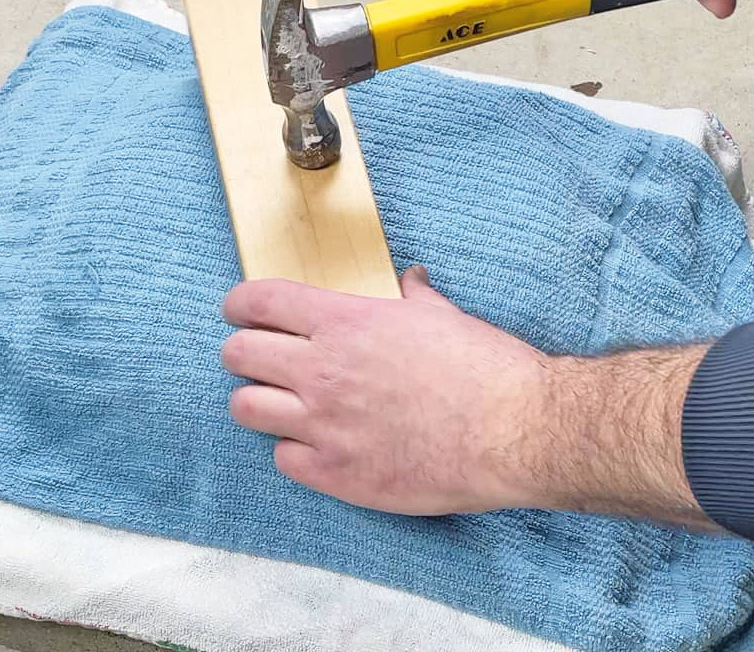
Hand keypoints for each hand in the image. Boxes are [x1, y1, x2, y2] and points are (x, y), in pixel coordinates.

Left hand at [220, 267, 712, 526]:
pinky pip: (282, 458)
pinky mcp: (336, 474)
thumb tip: (409, 279)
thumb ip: (412, 297)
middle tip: (256, 359)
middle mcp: (323, 370)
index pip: (259, 302)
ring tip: (278, 405)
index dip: (238, 304)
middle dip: (241, 352)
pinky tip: (316, 446)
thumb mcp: (443, 316)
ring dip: (257, 402)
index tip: (236, 310)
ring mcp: (324, 425)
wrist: (516, 432)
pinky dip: (293, 451)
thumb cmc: (485, 369)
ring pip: (246, 408)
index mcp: (346, 322)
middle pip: (237, 354)